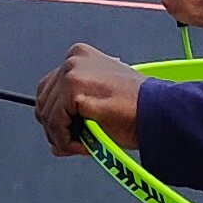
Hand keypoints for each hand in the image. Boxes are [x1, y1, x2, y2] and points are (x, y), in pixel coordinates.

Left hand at [33, 44, 142, 159]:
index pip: (50, 90)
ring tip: (84, 145)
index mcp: (80, 57)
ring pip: (47, 115)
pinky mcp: (74, 88)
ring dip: (62, 137)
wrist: (159, 113)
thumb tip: (55, 144)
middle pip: (43, 102)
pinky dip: (66, 141)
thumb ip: (75, 117)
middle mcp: (73, 59)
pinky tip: (85, 144)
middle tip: (76, 143)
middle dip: (56, 128)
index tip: (72, 133)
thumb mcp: (100, 107)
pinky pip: (55, 124)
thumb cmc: (138, 110)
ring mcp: (72, 72)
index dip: (57, 117)